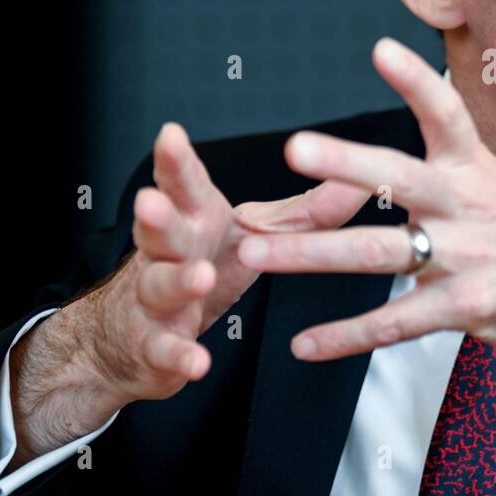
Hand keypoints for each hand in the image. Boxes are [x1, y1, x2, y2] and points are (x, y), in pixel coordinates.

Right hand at [78, 122, 369, 404]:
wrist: (134, 334)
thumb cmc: (200, 264)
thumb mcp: (253, 235)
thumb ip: (307, 212)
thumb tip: (360, 182)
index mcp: (194, 219)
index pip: (182, 185)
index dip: (175, 161)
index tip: (171, 134)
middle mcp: (168, 254)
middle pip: (160, 230)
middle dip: (156, 215)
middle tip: (152, 200)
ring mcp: (156, 299)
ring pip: (160, 286)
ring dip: (177, 281)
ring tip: (199, 275)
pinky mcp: (156, 346)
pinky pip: (166, 350)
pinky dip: (181, 355)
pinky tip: (197, 361)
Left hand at [236, 38, 495, 384]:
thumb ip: (487, 166)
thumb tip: (468, 146)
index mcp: (480, 173)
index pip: (448, 115)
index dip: (416, 81)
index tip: (381, 50)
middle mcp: (469, 209)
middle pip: (398, 177)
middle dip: (343, 163)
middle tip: (294, 148)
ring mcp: (466, 259)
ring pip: (376, 254)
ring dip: (310, 255)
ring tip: (258, 253)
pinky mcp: (466, 309)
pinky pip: (394, 324)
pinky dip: (346, 336)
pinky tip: (307, 344)